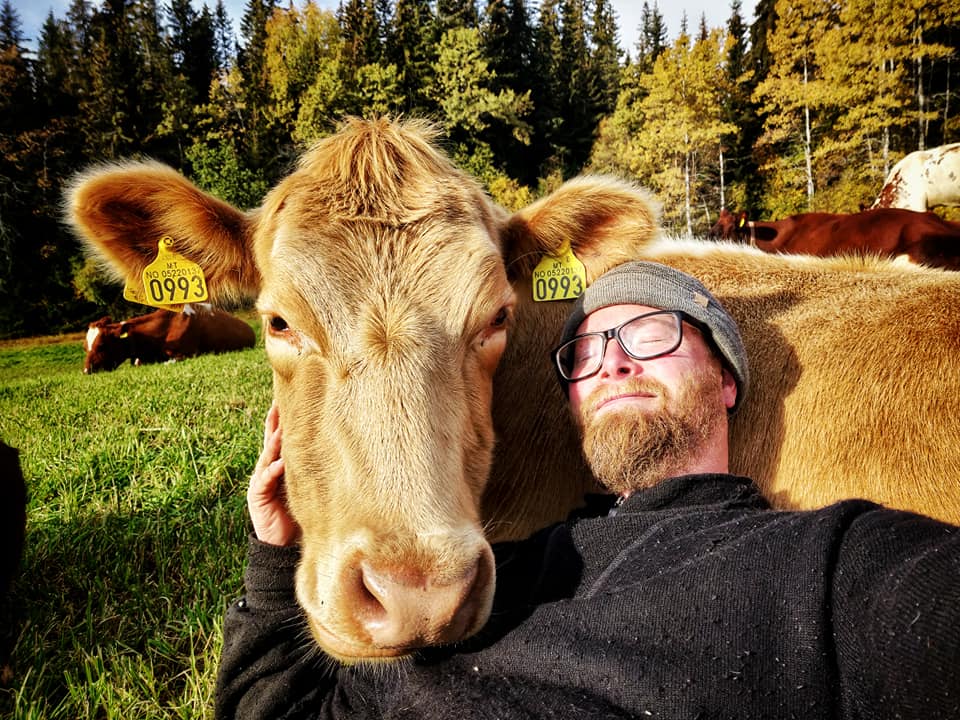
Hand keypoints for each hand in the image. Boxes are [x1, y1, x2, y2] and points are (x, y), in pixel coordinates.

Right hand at [247, 401, 299, 545]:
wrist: (281, 543)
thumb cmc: (298, 514)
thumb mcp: (305, 488)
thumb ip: (309, 471)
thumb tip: (330, 450)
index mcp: (278, 467)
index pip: (279, 440)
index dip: (282, 422)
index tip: (288, 402)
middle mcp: (266, 471)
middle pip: (269, 443)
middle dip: (273, 425)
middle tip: (278, 404)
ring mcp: (260, 483)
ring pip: (266, 458)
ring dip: (273, 444)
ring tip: (280, 430)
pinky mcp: (257, 497)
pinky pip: (265, 481)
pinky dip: (273, 471)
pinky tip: (281, 463)